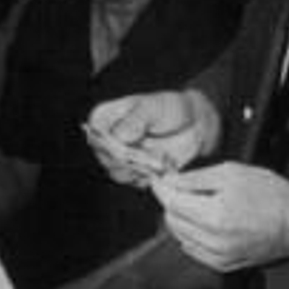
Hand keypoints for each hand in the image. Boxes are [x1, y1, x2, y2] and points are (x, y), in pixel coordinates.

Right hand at [85, 89, 220, 183]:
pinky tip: (162, 167)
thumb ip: (135, 120)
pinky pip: (135, 181)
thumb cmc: (169, 107)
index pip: (96, 136)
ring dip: (141, 171)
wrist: (192, 122)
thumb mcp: (152, 108)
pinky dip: (150, 177)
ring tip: (161, 161)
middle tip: (153, 158)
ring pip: (119, 173)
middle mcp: (107, 138)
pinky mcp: (133, 170)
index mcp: (104, 117)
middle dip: (129, 161)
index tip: (129, 151)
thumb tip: (119, 136)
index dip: (110, 147)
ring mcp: (119, 156)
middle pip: (106, 158)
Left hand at [153, 162, 288, 271]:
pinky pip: (193, 250)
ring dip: (181, 218)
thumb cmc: (272, 196)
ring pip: (180, 236)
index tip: (160, 180)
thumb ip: (194, 178)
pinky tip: (205, 221)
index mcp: (214, 216)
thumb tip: (170, 181)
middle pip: (172, 220)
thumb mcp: (231, 172)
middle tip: (182, 187)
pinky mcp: (224, 264)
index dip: (162, 187)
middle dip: (172, 202)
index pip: (170, 202)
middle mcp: (214, 241)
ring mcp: (218, 256)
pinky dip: (192, 235)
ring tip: (199, 203)